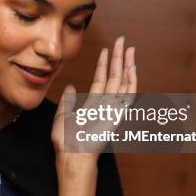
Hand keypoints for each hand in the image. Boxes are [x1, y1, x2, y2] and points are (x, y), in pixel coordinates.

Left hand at [51, 36, 136, 167]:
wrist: (73, 155)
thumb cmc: (66, 141)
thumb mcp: (62, 117)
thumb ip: (68, 101)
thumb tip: (71, 87)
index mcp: (92, 105)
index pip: (101, 79)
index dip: (104, 64)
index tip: (107, 49)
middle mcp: (105, 105)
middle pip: (114, 76)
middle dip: (118, 58)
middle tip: (122, 40)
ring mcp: (113, 108)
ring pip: (123, 81)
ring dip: (127, 64)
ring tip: (129, 48)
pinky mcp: (117, 114)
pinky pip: (128, 95)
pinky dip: (132, 81)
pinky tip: (133, 68)